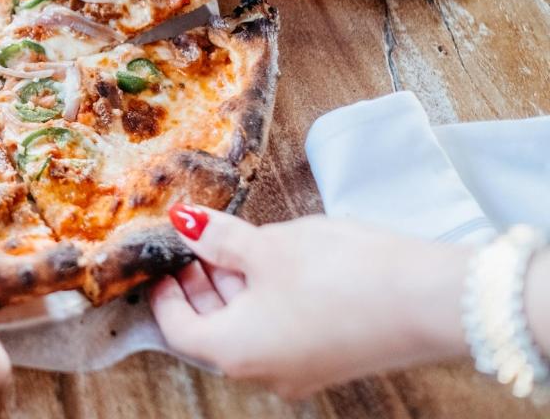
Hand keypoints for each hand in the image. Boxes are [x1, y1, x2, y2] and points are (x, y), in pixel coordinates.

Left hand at [150, 205, 469, 398]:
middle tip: (198, 245)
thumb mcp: (267, 246)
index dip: (164, 290)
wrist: (431, 300)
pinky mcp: (330, 360)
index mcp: (235, 352)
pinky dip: (266, 301)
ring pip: (247, 331)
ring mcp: (300, 371)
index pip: (176, 327)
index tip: (164, 259)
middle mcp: (263, 373)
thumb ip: (218, 238)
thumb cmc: (344, 274)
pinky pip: (281, 333)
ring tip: (235, 248)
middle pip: (211, 332)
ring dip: (234, 291)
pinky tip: (275, 264)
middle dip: (200, 286)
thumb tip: (183, 223)